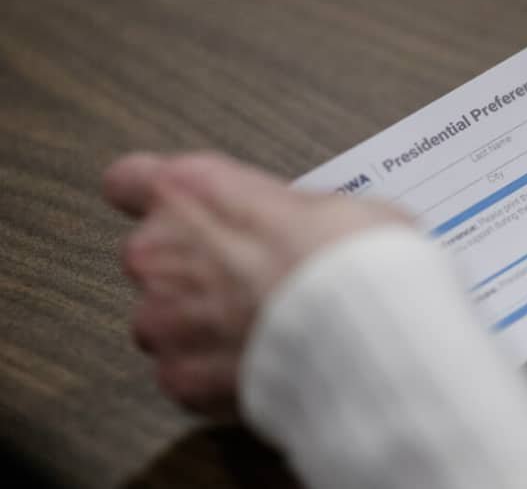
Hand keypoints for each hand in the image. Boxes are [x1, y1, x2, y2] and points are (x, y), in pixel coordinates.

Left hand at [104, 152, 407, 417]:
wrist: (364, 331)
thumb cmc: (352, 259)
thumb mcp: (329, 204)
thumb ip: (282, 214)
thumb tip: (294, 228)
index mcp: (193, 192)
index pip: (131, 181)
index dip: (156, 200)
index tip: (177, 212)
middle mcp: (160, 251)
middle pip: (152, 255)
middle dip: (192, 269)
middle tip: (248, 278)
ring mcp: (163, 319)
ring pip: (164, 320)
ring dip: (198, 325)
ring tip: (257, 330)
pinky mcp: (179, 377)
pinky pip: (185, 372)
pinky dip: (215, 373)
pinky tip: (260, 363)